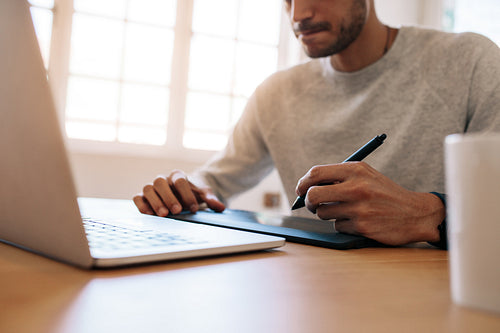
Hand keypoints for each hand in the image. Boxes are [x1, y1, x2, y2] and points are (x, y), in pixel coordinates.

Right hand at [133, 170, 224, 216]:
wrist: (183, 194)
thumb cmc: (193, 193)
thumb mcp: (204, 194)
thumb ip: (211, 199)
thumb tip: (220, 207)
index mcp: (177, 175)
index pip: (180, 181)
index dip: (186, 194)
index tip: (194, 208)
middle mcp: (163, 179)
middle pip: (160, 182)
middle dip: (169, 197)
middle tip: (177, 211)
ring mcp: (152, 188)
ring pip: (148, 189)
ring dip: (155, 202)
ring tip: (164, 215)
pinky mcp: (143, 197)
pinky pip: (138, 198)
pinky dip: (142, 205)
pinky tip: (150, 215)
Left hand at [295, 162, 444, 245]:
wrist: (415, 213)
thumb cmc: (384, 193)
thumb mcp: (366, 176)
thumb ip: (338, 177)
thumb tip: (306, 187)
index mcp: (356, 170)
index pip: (316, 173)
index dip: (303, 182)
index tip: (301, 189)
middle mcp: (357, 187)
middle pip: (313, 195)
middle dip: (307, 202)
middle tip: (311, 205)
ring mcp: (359, 208)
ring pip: (323, 213)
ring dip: (329, 214)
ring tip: (345, 211)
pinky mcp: (362, 226)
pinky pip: (338, 226)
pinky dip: (343, 225)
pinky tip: (358, 221)